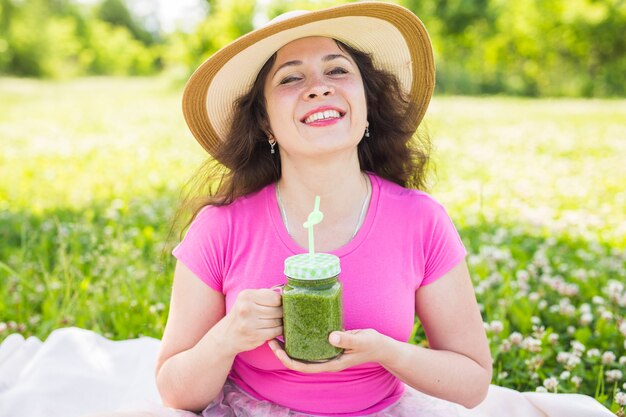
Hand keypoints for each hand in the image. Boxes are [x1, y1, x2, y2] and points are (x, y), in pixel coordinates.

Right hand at [221, 289, 282, 354]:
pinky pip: (275, 332)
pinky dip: (278, 331)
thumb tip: (286, 293)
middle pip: (277, 310)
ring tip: (276, 321)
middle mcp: (246, 308)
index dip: (280, 302)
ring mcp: (249, 323)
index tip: (278, 305)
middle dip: (281, 313)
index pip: (275, 298)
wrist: (226, 335)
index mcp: (246, 295)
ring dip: (280, 322)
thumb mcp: (248, 299)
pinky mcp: (254, 336)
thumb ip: (265, 295)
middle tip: (279, 315)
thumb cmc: (242, 314)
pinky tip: (274, 329)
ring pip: (277, 321)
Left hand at [268, 329, 387, 372]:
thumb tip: (331, 337)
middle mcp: (326, 360)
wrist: (381, 347)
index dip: (289, 361)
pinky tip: (294, 328)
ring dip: (290, 346)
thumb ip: (348, 339)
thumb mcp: (362, 341)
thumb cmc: (372, 345)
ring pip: (303, 353)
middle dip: (284, 353)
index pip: (305, 367)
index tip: (277, 351)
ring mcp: (327, 353)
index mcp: (331, 364)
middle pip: (300, 361)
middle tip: (271, 339)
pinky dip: (300, 338)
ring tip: (277, 332)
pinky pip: (310, 345)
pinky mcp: (329, 344)